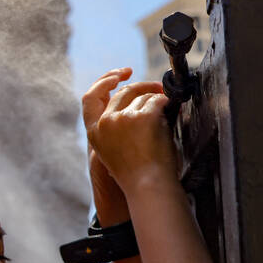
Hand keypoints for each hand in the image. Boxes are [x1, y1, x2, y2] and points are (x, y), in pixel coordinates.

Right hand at [86, 77, 175, 191]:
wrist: (148, 186)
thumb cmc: (136, 174)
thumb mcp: (111, 151)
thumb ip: (114, 129)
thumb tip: (131, 104)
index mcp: (94, 132)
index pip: (90, 98)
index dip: (104, 82)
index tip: (118, 76)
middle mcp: (105, 123)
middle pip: (122, 92)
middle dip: (141, 85)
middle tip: (156, 87)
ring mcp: (122, 118)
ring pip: (143, 97)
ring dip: (157, 102)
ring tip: (166, 115)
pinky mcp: (142, 117)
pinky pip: (158, 101)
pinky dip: (167, 105)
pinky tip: (172, 113)